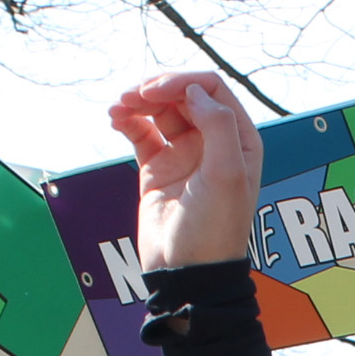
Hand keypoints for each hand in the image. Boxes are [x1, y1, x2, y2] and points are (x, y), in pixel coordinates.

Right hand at [107, 71, 262, 272]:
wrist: (186, 274)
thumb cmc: (214, 230)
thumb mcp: (227, 175)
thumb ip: (218, 125)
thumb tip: (194, 91)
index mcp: (238, 141)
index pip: (211, 90)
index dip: (182, 82)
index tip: (155, 90)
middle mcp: (212, 143)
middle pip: (183, 95)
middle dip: (157, 89)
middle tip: (134, 96)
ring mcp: (184, 155)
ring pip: (160, 111)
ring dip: (138, 101)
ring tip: (118, 106)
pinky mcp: (157, 169)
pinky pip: (142, 133)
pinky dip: (128, 121)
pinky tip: (116, 119)